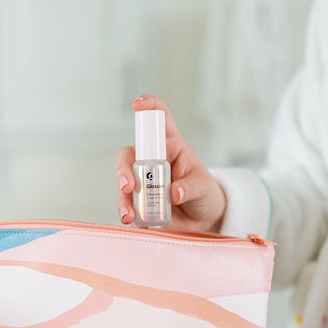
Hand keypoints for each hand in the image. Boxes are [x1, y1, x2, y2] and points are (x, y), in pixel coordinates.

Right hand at [116, 94, 226, 232]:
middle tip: (128, 186)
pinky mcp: (139, 202)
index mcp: (171, 146)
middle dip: (123, 170)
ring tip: (128, 216)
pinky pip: (127, 205)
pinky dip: (127, 213)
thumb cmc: (204, 194)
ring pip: (124, 183)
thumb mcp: (204, 187)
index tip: (138, 105)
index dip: (149, 107)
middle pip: (129, 156)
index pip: (159, 119)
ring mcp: (143, 182)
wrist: (203, 220)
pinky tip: (133, 222)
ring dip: (122, 198)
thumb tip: (174, 193)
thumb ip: (190, 187)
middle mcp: (152, 161)